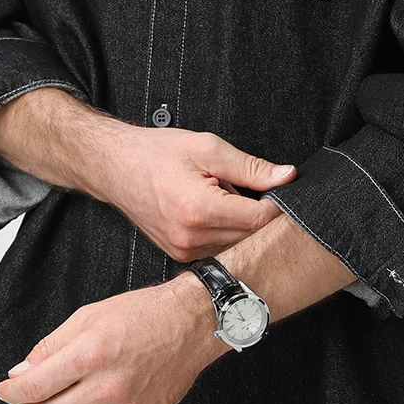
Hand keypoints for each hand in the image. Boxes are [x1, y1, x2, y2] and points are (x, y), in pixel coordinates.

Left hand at [0, 278, 225, 403]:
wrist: (190, 324)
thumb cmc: (140, 314)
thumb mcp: (88, 316)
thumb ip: (50, 347)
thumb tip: (20, 374)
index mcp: (90, 353)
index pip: (34, 387)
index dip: (11, 392)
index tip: (5, 390)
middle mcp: (108, 386)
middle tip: (35, 393)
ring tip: (65, 401)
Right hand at [97, 127, 297, 261]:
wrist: (116, 167)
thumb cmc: (157, 153)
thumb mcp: (208, 148)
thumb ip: (250, 167)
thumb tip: (287, 177)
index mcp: (200, 209)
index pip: (259, 220)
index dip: (277, 205)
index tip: (281, 191)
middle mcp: (191, 237)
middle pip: (251, 237)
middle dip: (260, 215)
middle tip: (255, 190)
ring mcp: (184, 251)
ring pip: (236, 246)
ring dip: (242, 225)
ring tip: (228, 198)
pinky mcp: (180, 255)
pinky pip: (219, 249)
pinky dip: (225, 232)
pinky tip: (216, 212)